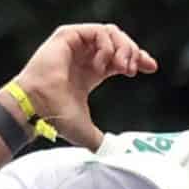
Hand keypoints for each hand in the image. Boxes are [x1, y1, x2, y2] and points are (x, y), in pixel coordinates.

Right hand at [8, 23, 157, 148]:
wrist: (36, 108)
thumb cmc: (55, 117)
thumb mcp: (87, 131)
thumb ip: (103, 141)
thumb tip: (117, 156)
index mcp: (91, 71)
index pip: (120, 58)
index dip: (139, 59)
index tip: (152, 67)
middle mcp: (84, 55)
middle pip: (120, 42)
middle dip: (134, 53)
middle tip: (134, 71)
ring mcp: (75, 44)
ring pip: (112, 33)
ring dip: (123, 48)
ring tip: (122, 67)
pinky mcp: (67, 35)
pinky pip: (98, 32)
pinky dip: (106, 47)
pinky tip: (100, 65)